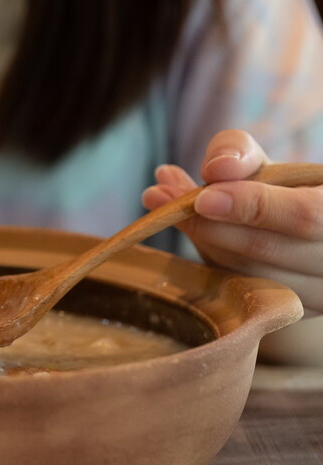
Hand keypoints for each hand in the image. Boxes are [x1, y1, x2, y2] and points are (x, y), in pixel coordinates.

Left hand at [142, 129, 322, 312]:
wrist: (300, 235)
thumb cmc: (282, 189)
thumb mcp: (266, 162)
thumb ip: (240, 153)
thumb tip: (215, 169)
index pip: (305, 216)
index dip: (251, 207)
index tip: (202, 198)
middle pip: (265, 250)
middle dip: (205, 223)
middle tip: (159, 195)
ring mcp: (319, 295)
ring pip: (244, 273)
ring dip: (197, 238)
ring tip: (161, 202)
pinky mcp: (289, 311)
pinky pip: (236, 288)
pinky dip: (208, 257)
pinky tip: (189, 229)